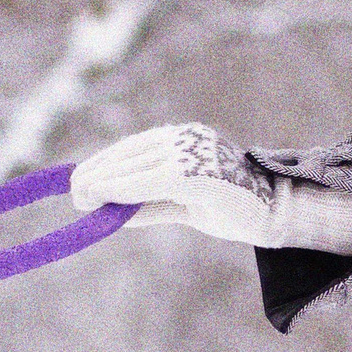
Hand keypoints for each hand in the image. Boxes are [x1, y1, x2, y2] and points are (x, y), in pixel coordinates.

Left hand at [70, 124, 351, 256]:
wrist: (278, 213)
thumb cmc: (234, 209)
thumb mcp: (186, 205)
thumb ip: (151, 204)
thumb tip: (112, 210)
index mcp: (184, 139)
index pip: (134, 148)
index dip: (104, 164)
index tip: (79, 181)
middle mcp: (187, 138)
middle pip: (130, 154)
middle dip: (98, 174)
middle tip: (73, 194)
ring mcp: (195, 152)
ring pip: (137, 166)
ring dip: (104, 183)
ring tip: (81, 198)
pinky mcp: (199, 173)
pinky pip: (153, 180)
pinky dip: (125, 189)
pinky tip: (105, 200)